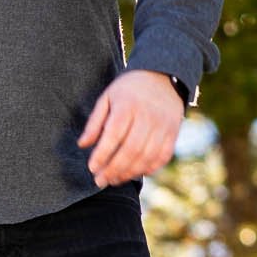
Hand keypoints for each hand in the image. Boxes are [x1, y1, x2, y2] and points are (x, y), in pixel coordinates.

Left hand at [79, 69, 185, 185]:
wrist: (161, 76)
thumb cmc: (128, 90)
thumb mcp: (107, 98)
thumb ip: (95, 122)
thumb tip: (82, 145)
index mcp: (128, 105)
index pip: (114, 134)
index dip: (102, 154)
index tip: (92, 168)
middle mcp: (148, 115)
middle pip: (131, 149)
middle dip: (114, 169)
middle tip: (100, 181)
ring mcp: (163, 125)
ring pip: (147, 156)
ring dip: (130, 173)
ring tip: (114, 180)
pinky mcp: (174, 132)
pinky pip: (163, 156)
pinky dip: (149, 169)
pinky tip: (135, 173)